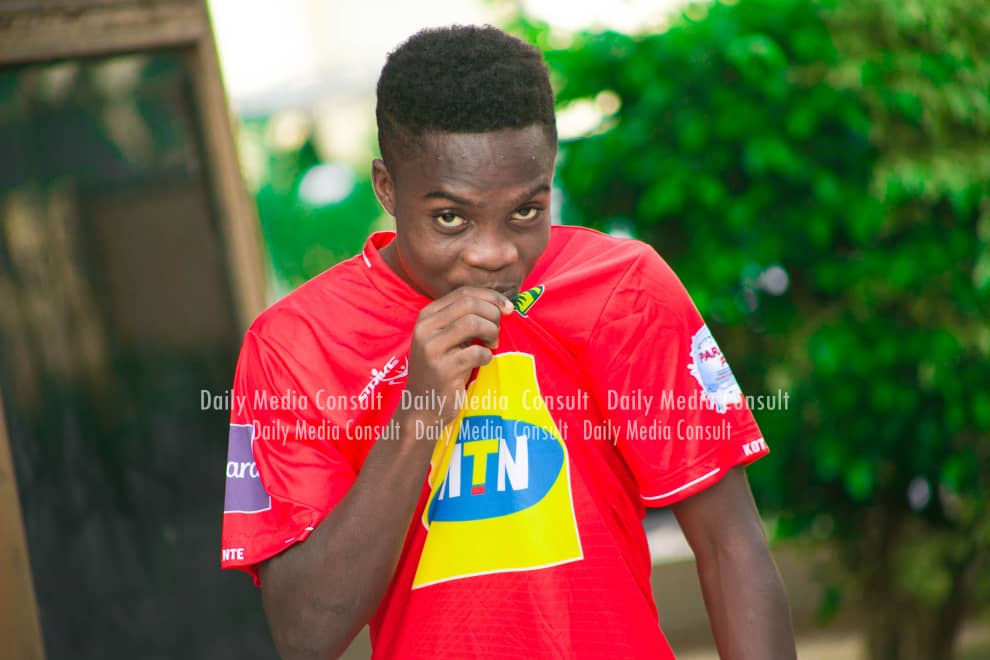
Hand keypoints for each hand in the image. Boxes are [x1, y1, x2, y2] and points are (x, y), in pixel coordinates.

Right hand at [402, 287, 513, 427]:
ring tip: (492, 345)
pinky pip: (476, 352)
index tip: (508, 307)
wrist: (422, 406)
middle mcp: (425, 328)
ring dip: (491, 332)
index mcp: (427, 316)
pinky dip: (487, 355)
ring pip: (473, 323)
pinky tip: (483, 362)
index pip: (463, 293)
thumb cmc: (442, 370)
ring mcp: (431, 348)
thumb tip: (501, 305)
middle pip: (469, 304)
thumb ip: (465, 319)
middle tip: (498, 331)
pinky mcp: (442, 369)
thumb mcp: (447, 339)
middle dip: (493, 314)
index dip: (491, 296)